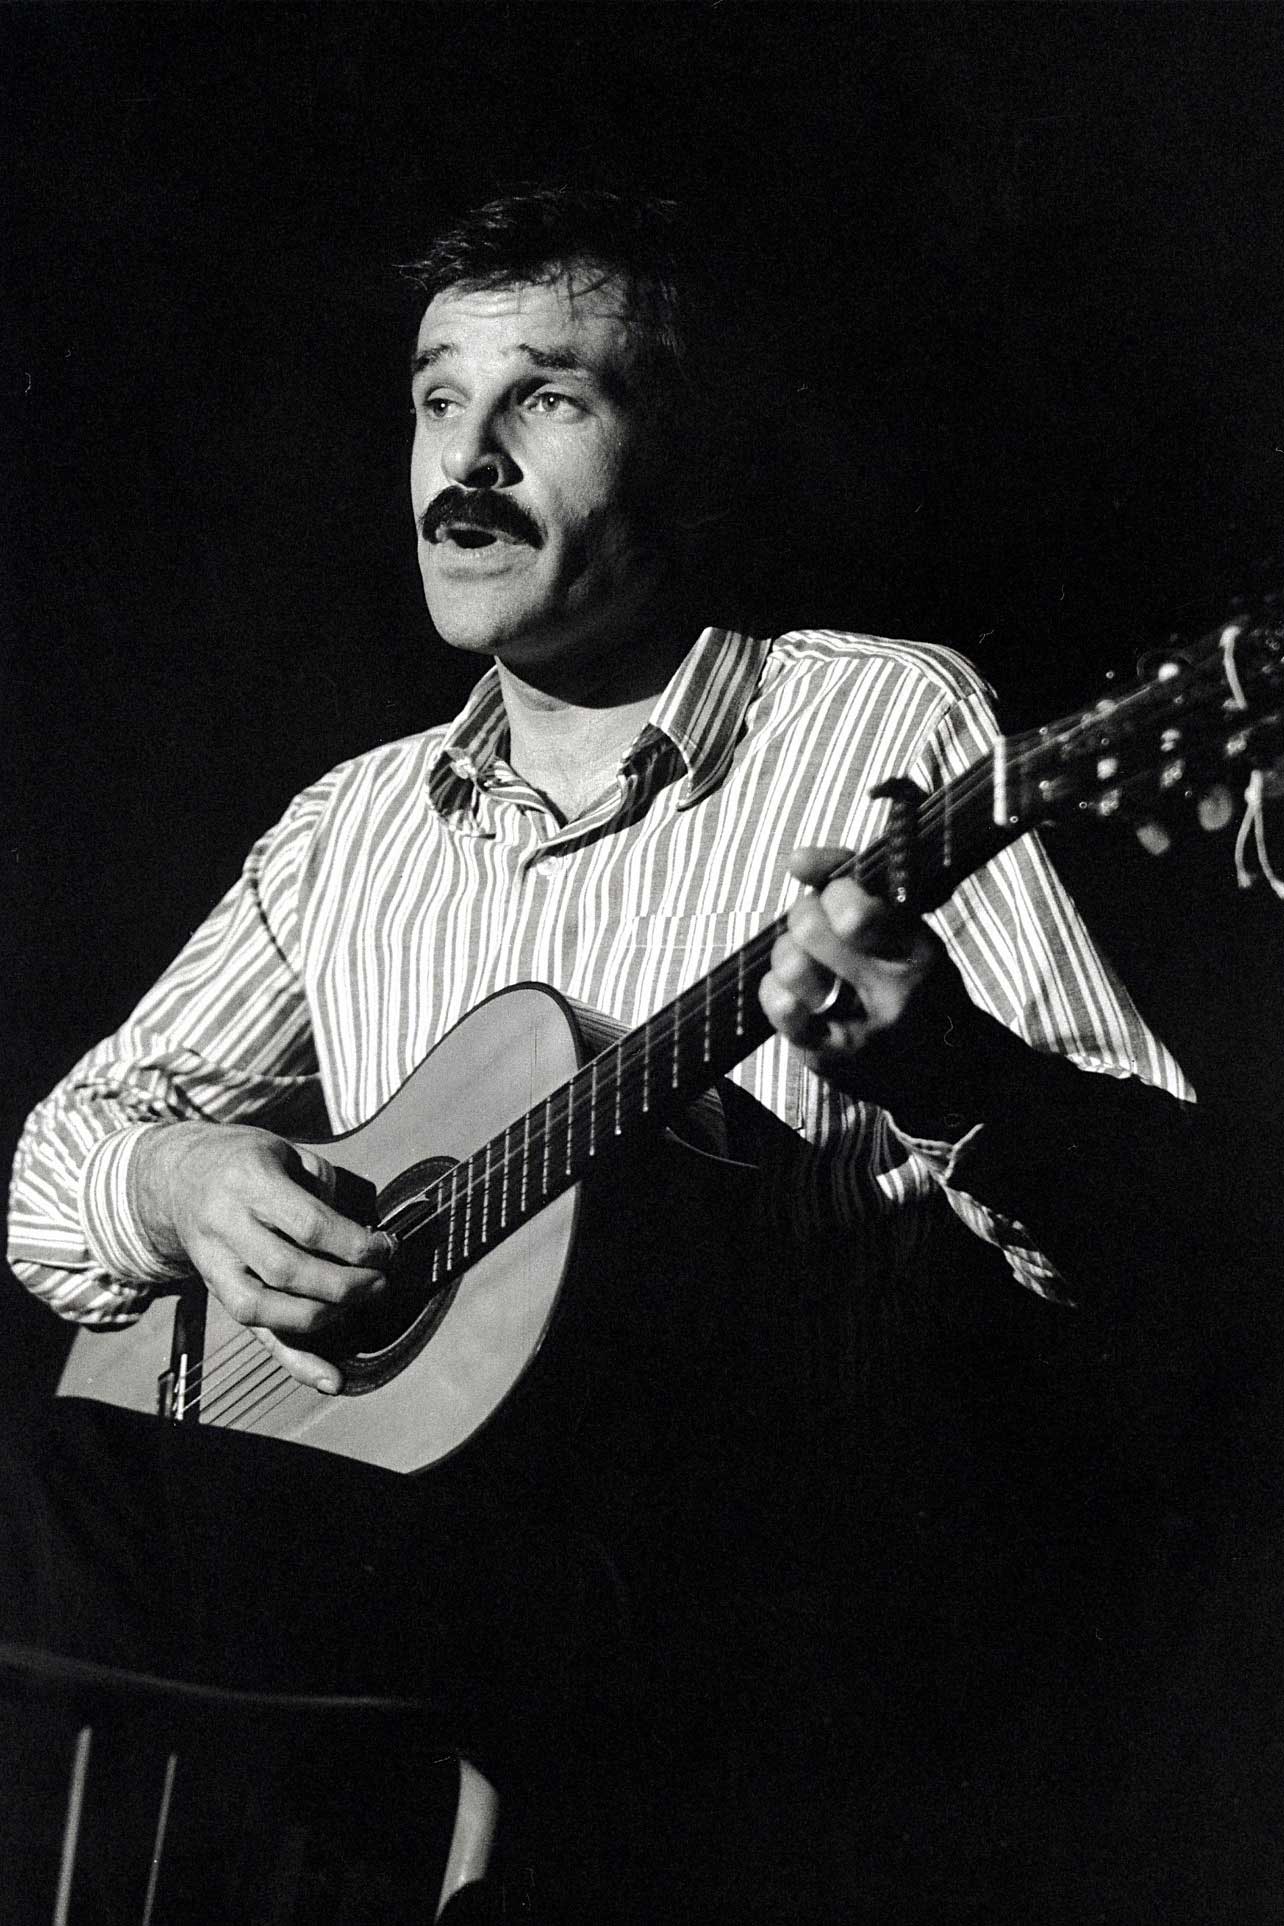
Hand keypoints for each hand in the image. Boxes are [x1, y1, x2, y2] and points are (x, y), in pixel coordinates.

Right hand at [136, 1122, 394, 1392]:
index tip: (386, 1249)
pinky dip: (294, 1361)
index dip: (355, 1245)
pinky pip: (254, 1334)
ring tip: (357, 1304)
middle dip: (344, 1285)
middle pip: (288, 1271)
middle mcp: (226, 1225)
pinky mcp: (215, 1292)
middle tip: (379, 1281)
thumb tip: (362, 1238)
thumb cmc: (244, 1162)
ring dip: (321, 1318)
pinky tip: (328, 1379)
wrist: (177, 1178)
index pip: (309, 1225)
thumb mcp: (286, 1152)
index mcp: (249, 1182)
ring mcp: (214, 1263)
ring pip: (264, 1308)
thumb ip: (323, 1188)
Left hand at [759, 846, 960, 1113]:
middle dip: (805, 915)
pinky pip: (781, 1011)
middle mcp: (893, 994)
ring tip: (806, 960)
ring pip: (791, 966)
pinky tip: (792, 992)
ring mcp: (860, 1031)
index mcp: (918, 952)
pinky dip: (776, 991)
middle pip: (811, 928)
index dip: (833, 890)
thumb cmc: (917, 981)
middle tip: (818, 925)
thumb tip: (796, 859)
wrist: (947, 1073)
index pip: (856, 910)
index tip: (840, 896)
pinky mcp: (829, 1060)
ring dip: (788, 952)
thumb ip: (858, 881)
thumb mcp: (910, 929)